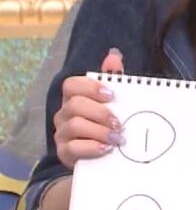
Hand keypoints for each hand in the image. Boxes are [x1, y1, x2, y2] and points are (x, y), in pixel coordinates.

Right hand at [53, 49, 124, 169]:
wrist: (105, 154)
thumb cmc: (108, 123)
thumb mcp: (115, 101)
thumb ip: (113, 78)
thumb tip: (114, 55)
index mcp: (74, 98)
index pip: (71, 85)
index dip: (91, 87)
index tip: (112, 95)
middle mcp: (64, 114)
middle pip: (75, 105)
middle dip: (101, 113)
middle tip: (119, 122)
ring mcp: (62, 134)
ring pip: (75, 125)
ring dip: (100, 131)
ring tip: (117, 138)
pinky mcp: (64, 153)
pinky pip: (73, 148)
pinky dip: (92, 147)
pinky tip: (107, 148)